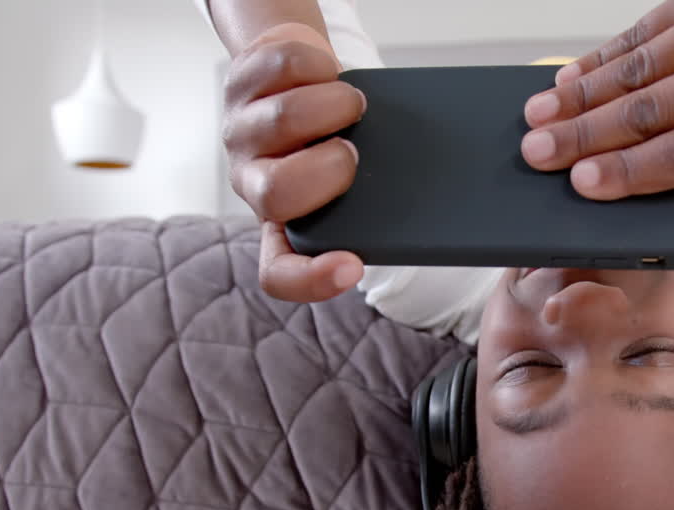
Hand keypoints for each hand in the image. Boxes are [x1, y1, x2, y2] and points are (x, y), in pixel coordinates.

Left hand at [222, 22, 365, 301]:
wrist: (297, 73)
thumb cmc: (336, 135)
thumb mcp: (358, 179)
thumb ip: (378, 198)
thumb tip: (433, 192)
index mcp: (285, 222)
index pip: (279, 272)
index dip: (312, 279)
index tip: (354, 266)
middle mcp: (254, 184)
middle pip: (277, 193)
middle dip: (330, 169)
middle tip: (353, 151)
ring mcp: (241, 133)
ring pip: (284, 120)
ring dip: (334, 106)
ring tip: (352, 104)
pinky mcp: (240, 82)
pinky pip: (283, 69)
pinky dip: (320, 66)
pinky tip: (328, 72)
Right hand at [520, 0, 673, 199]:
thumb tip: (633, 199)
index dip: (627, 172)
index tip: (582, 184)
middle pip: (649, 112)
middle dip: (584, 137)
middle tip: (538, 155)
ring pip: (633, 71)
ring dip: (578, 98)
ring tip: (537, 120)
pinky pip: (635, 37)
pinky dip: (596, 62)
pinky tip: (565, 81)